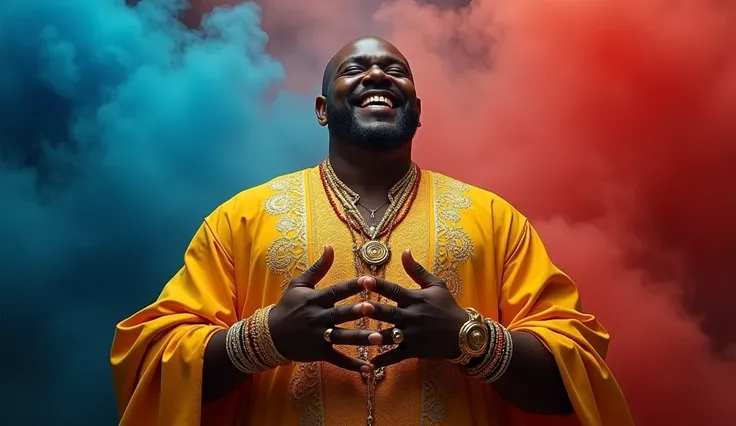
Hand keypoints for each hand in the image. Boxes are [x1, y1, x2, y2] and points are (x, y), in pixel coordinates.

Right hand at [268, 245, 380, 372]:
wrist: (270, 334)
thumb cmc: (288, 306)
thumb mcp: (299, 284)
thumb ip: (318, 267)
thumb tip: (331, 246)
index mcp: (315, 299)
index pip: (336, 291)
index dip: (352, 285)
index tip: (368, 279)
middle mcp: (318, 318)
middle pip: (339, 314)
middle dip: (355, 312)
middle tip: (372, 308)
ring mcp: (319, 337)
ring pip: (342, 337)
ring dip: (360, 339)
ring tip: (379, 338)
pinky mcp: (319, 353)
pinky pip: (338, 359)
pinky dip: (353, 366)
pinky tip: (369, 369)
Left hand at [362, 249, 468, 368]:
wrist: (464, 334)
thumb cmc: (448, 307)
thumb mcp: (436, 285)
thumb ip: (417, 270)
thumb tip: (404, 251)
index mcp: (416, 299)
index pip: (394, 290)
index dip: (380, 285)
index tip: (364, 280)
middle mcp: (412, 317)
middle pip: (390, 313)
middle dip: (376, 311)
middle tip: (359, 307)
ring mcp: (413, 335)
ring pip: (391, 336)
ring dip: (376, 336)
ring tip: (361, 336)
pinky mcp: (414, 351)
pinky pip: (396, 356)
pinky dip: (383, 360)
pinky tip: (369, 363)